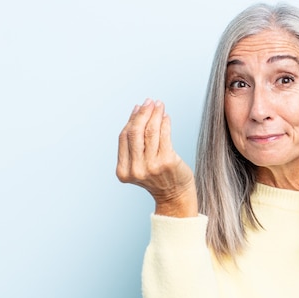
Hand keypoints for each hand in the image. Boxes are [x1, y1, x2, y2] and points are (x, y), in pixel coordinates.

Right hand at [116, 98, 197, 216]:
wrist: (175, 195)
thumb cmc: (158, 177)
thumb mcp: (139, 164)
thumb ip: (134, 144)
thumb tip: (137, 111)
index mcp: (123, 172)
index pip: (124, 138)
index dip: (131, 120)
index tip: (138, 108)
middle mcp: (136, 170)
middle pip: (135, 133)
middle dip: (142, 114)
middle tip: (149, 102)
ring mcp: (152, 167)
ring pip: (150, 132)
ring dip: (155, 115)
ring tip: (159, 105)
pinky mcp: (167, 162)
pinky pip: (164, 136)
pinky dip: (165, 123)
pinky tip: (166, 117)